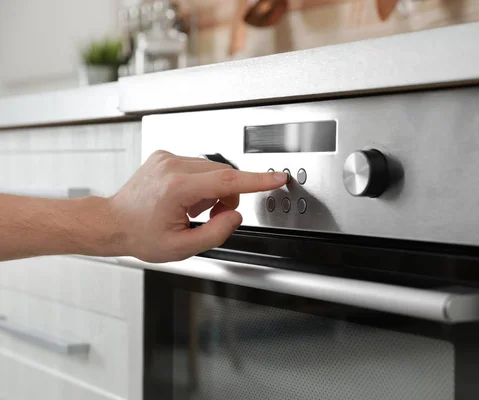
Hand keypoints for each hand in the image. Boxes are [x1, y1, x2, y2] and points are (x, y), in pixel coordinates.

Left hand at [108, 150, 286, 261]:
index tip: (277, 177)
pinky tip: (186, 198)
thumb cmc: (141, 235)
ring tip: (194, 209)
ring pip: (213, 169)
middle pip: (223, 174)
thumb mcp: (181, 247)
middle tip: (214, 216)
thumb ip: (216, 233)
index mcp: (176, 188)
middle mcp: (172, 166)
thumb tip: (235, 215)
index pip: (227, 180)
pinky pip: (200, 166)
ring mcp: (168, 158)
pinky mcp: (166, 155)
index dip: (257, 180)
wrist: (113, 223)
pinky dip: (202, 183)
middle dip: (228, 196)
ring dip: (215, 189)